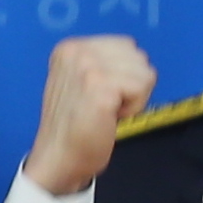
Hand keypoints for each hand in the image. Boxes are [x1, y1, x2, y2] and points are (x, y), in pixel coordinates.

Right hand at [21, 35, 152, 199]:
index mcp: (70, 48)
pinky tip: (111, 117)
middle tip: (106, 104)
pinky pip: (142, 88)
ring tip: (108, 110)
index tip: (100, 94)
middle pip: (138, 56)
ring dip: (134, 96)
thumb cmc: (73, 127)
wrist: (59, 158)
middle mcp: (78, 51)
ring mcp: (88, 67)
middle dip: (131, 82)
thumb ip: (100, 63)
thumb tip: (135, 57)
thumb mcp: (77, 80)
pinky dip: (134, 108)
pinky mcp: (101, 87)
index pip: (126, 45)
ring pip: (144, 72)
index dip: (123, 74)